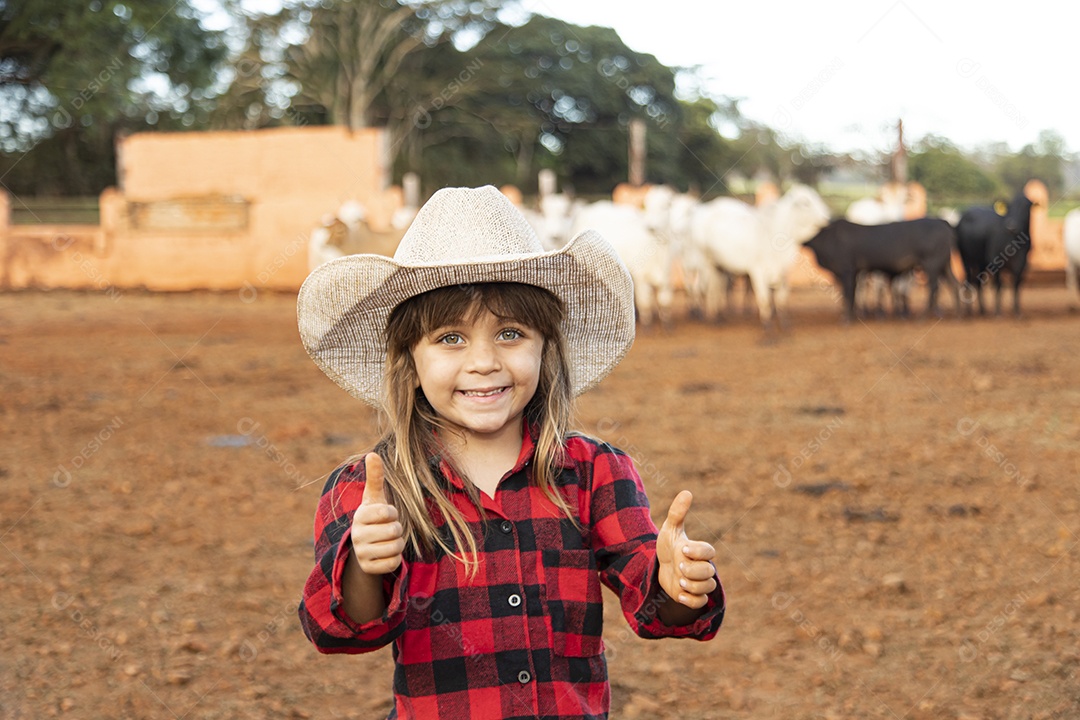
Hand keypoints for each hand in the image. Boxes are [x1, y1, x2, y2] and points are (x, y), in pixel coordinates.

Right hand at [350, 453, 404, 575]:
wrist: (365, 546)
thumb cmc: (374, 517)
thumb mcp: (375, 498)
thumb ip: (375, 477)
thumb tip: (372, 453)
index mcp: (360, 515)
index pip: (387, 512)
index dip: (392, 513)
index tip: (385, 514)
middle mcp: (357, 535)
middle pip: (394, 531)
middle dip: (396, 530)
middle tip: (387, 529)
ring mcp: (361, 553)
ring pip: (395, 548)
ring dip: (397, 544)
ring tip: (387, 540)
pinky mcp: (368, 569)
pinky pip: (393, 563)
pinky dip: (395, 559)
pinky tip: (385, 554)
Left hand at [656, 490, 716, 608]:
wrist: (661, 566)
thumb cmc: (669, 546)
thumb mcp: (670, 529)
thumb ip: (677, 512)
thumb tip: (687, 492)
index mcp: (700, 551)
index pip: (709, 552)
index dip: (698, 552)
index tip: (683, 549)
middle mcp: (702, 567)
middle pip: (709, 572)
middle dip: (694, 571)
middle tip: (679, 567)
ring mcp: (699, 583)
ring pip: (707, 588)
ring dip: (693, 586)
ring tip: (679, 580)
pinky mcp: (693, 597)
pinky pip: (699, 602)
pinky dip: (690, 600)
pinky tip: (678, 593)